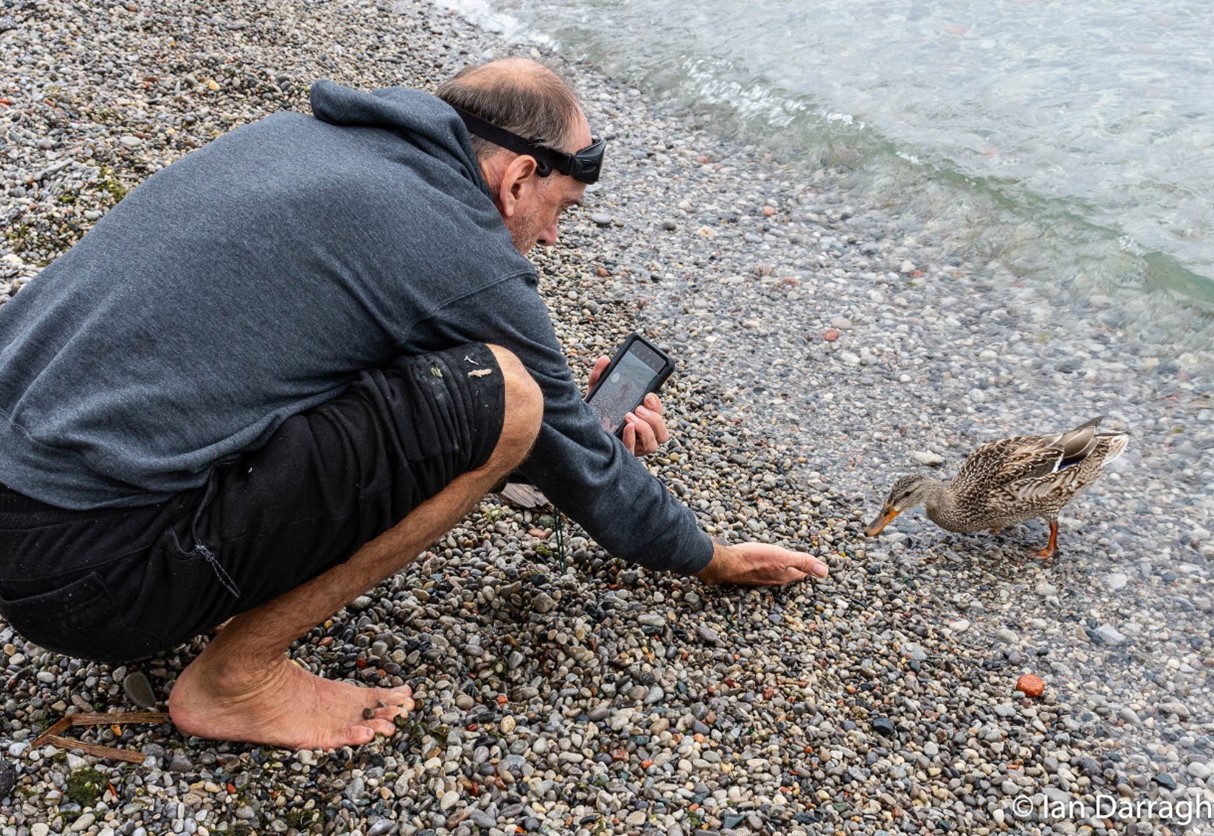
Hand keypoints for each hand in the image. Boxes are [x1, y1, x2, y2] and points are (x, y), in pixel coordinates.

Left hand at [587, 356, 669, 455]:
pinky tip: (626, 428)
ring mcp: (634, 447)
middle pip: (662, 431)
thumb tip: (605, 359)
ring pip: (654, 444)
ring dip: (645, 429)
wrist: (575, 433)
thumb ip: (600, 376)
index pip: (658, 414)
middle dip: (654, 418)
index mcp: (641, 419)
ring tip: (629, 418)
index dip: (657, 405)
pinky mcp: (623, 456)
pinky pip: (634, 452)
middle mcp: (641, 435)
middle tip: (637, 408)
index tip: (647, 396)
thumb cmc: (593, 414)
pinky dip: (632, 439)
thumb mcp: (596, 394)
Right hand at [695, 542, 828, 586]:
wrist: (726, 563)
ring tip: (788, 564)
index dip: (810, 568)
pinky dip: (769, 566)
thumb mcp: (782, 557)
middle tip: (805, 565)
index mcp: (784, 576)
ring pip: (776, 573)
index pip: (802, 573)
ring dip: (783, 568)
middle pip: (790, 575)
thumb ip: (803, 562)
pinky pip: (764, 570)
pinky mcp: (749, 573)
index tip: (816, 565)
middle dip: (798, 570)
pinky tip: (765, 562)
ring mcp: (760, 577)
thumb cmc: (753, 559)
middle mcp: (773, 579)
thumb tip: (825, 572)